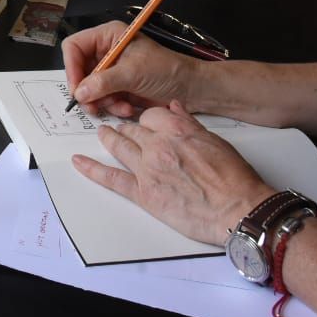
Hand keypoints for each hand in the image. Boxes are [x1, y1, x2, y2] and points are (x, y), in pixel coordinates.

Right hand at [63, 20, 195, 117]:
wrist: (189, 88)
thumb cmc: (166, 70)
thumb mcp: (132, 72)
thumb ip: (103, 81)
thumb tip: (79, 92)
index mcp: (108, 36)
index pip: (74, 47)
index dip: (71, 67)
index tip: (76, 87)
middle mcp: (106, 52)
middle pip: (78, 70)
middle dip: (86, 90)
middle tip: (91, 105)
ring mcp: (110, 71)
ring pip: (88, 89)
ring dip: (101, 101)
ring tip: (118, 106)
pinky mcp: (116, 87)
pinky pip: (101, 99)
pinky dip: (111, 107)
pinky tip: (126, 109)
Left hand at [71, 101, 276, 244]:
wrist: (237, 209)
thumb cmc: (234, 179)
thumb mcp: (215, 141)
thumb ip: (190, 123)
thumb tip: (175, 107)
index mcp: (178, 130)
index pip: (151, 115)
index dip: (148, 119)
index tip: (148, 122)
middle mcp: (159, 146)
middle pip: (133, 130)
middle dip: (127, 128)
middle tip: (120, 127)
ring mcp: (148, 170)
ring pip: (120, 147)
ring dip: (109, 138)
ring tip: (102, 133)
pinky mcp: (144, 194)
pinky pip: (112, 178)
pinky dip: (92, 169)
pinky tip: (79, 162)